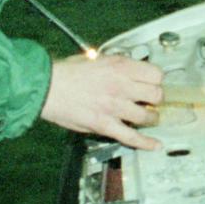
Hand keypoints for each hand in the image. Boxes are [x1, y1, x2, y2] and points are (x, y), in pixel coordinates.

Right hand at [39, 53, 164, 150]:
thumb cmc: (66, 72)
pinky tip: (155, 145)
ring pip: (148, 116)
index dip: (156, 80)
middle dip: (155, 98)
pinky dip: (146, 143)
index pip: (155, 74)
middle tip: (150, 100)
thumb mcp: (96, 59)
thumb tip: (129, 72)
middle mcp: (121, 85)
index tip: (153, 83)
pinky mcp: (105, 124)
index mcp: (120, 66)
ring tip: (149, 118)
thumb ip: (116, 67)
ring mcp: (114, 106)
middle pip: (156, 95)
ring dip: (151, 118)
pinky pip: (132, 137)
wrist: (48, 87)